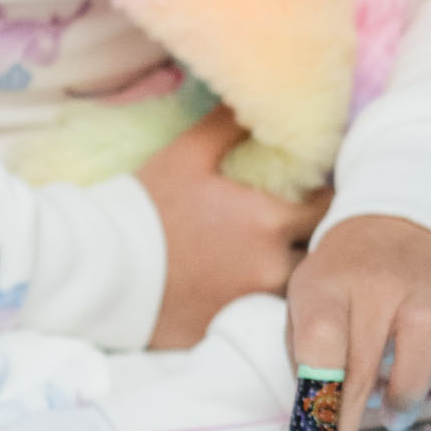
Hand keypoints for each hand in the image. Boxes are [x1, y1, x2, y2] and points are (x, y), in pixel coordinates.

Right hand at [140, 103, 330, 350]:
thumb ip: (229, 126)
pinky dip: (264, 299)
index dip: (323, 196)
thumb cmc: (147, 207)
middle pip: (317, 251)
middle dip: (313, 237)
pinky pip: (266, 314)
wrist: (104, 271)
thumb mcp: (187, 155)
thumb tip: (261, 102)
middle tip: (299, 224)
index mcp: (268, 220)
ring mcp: (253, 303)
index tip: (312, 190)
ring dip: (292, 270)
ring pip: (295, 286)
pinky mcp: (232, 328)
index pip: (327, 207)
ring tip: (273, 254)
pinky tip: (245, 284)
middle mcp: (271, 266)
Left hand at [286, 214, 430, 430]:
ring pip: (422, 341)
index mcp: (325, 288)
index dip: (316, 399)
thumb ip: (308, 378)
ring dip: (404, 395)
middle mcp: (375, 284)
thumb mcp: (306, 316)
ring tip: (392, 413)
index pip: (319, 341)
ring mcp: (424, 286)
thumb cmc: (340, 292)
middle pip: (361, 363)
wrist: (391, 224)